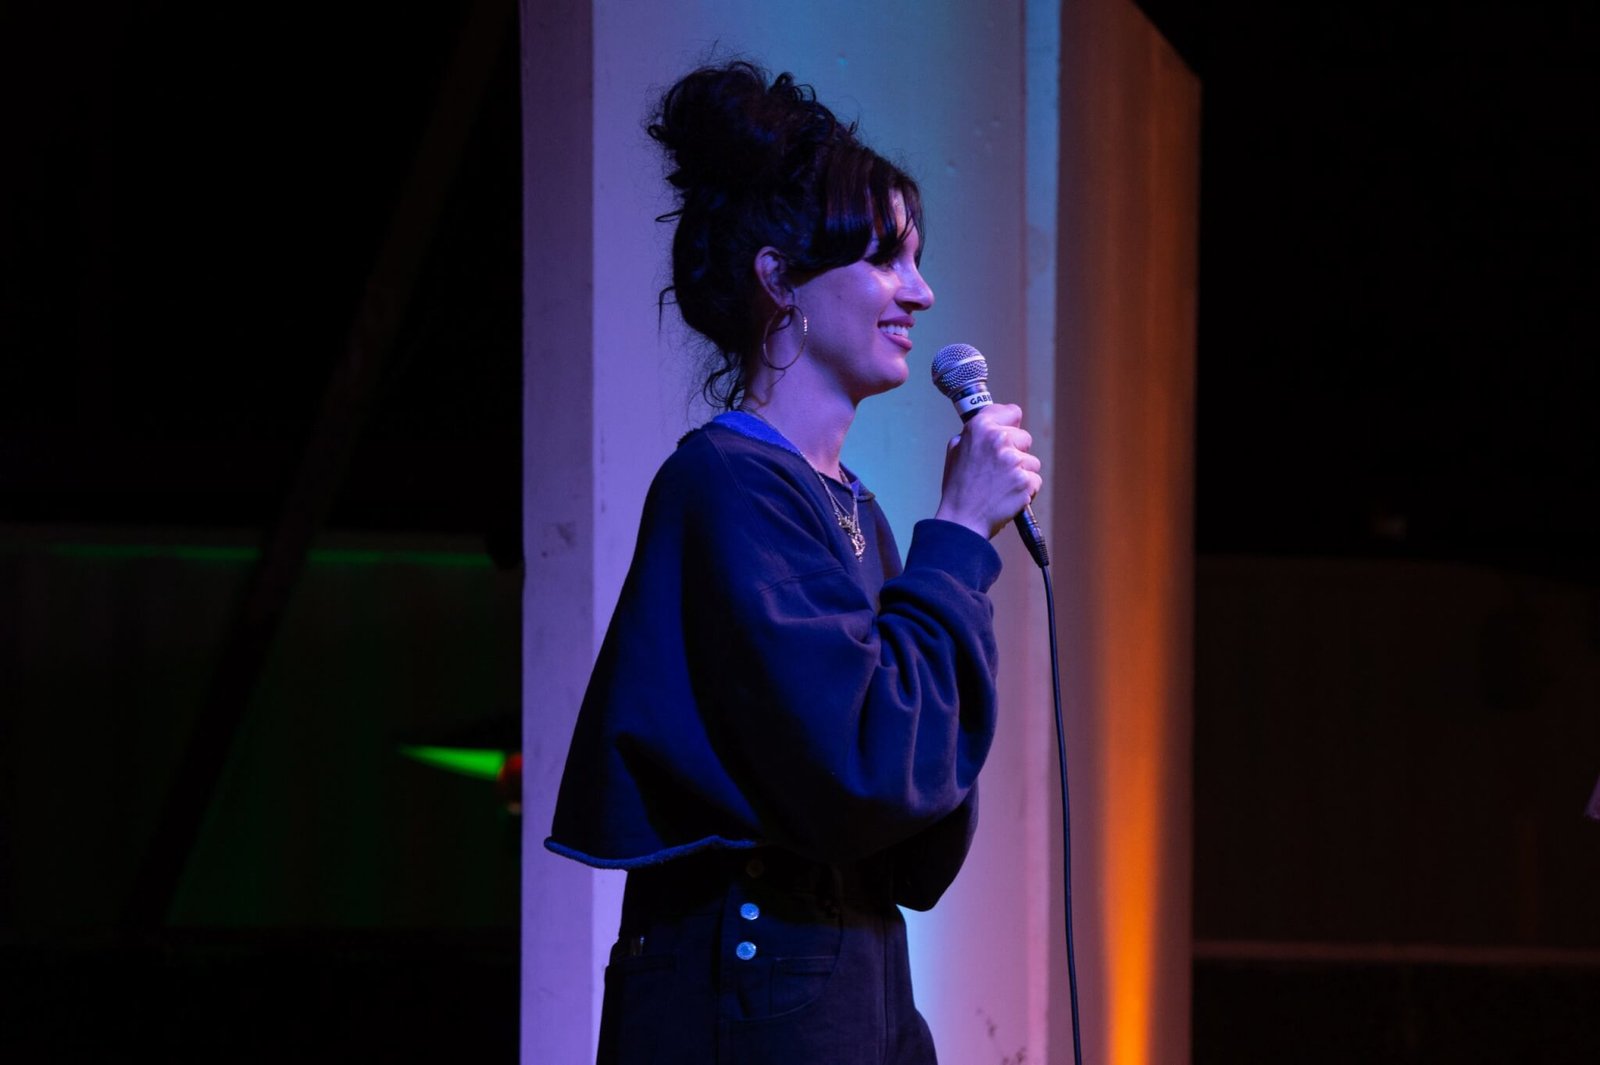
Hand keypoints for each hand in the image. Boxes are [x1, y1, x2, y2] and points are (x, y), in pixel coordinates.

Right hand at [933, 404, 1043, 540]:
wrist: (962, 520)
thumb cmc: (958, 488)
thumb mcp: (956, 450)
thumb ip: (974, 433)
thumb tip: (990, 424)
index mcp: (980, 427)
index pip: (1012, 412)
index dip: (1010, 424)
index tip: (1008, 432)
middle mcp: (998, 439)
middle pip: (1024, 438)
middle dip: (1016, 452)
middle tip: (998, 469)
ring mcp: (1014, 460)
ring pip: (1032, 461)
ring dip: (1021, 472)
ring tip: (1001, 485)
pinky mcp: (1025, 480)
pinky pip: (1035, 479)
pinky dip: (1026, 489)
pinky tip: (1008, 494)